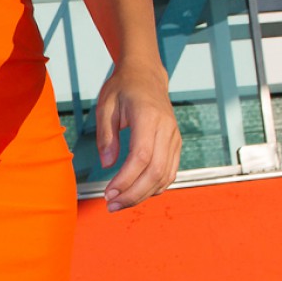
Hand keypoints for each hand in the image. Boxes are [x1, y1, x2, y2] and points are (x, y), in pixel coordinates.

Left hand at [95, 60, 181, 211]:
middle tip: (111, 206)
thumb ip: (106, 135)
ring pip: (165, 176)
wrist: (146, 75)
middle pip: (156, 172)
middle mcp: (167, 129)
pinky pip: (169, 172)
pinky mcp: (176, 144)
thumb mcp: (105, 106)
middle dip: (133, 194)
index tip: (108, 193)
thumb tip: (107, 164)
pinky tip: (136, 193)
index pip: (141, 157)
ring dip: (143, 195)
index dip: (126, 179)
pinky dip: (154, 187)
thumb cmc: (123, 88)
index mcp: (149, 117)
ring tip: (120, 203)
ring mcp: (174, 137)